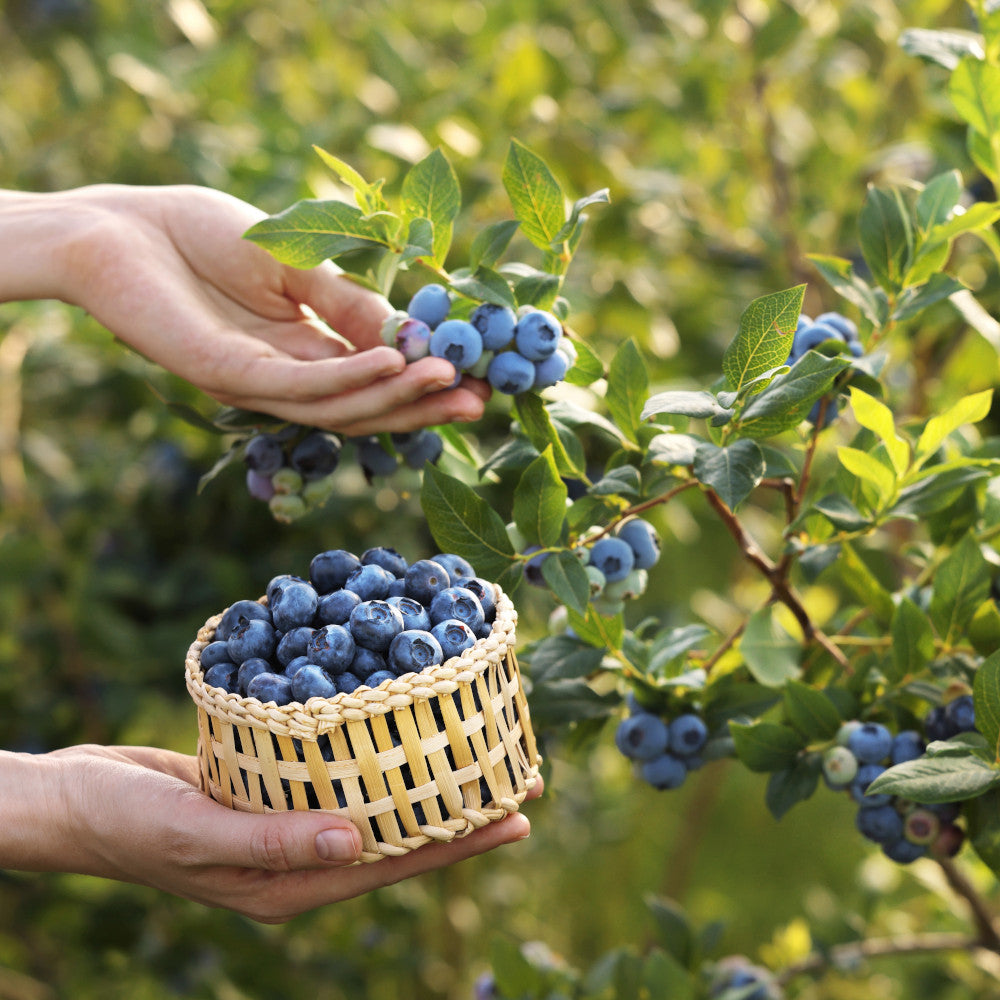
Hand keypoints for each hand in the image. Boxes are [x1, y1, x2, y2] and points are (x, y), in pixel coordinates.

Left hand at [0, 185, 488, 433]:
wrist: (119, 224)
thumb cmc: (202, 233)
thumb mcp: (295, 263)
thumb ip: (349, 300)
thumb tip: (414, 333)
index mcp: (302, 350)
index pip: (373, 379)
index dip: (424, 382)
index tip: (477, 377)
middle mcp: (284, 377)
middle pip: (364, 406)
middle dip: (423, 405)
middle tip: (480, 401)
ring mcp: (256, 381)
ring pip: (339, 406)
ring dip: (397, 397)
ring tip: (451, 381)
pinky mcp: (227, 373)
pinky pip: (300, 385)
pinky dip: (350, 378)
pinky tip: (393, 362)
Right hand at [2, 745, 538, 923]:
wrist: (78, 798)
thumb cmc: (128, 822)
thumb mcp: (196, 831)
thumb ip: (275, 841)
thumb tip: (359, 840)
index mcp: (294, 884)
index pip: (396, 862)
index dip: (459, 839)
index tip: (518, 814)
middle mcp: (301, 858)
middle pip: (400, 833)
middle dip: (460, 809)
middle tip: (522, 778)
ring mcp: (289, 824)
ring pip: (376, 801)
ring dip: (425, 777)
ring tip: (475, 751)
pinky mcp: (273, 790)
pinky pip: (341, 774)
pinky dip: (377, 755)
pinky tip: (399, 730)